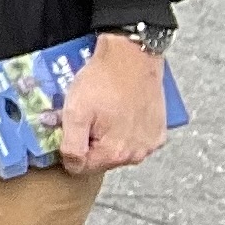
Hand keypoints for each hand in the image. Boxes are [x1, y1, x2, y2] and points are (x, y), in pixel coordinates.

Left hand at [57, 33, 169, 173]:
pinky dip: (124, 130)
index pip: (82, 168)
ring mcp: (150, 143)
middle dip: (88, 142)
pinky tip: (118, 111)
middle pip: (101, 160)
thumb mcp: (75, 112)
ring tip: (101, 111)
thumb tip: (71, 165)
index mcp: (116, 153)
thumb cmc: (102, 82)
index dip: (68, 150)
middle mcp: (137, 154)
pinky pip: (134, 139)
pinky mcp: (158, 130)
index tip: (67, 131)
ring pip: (117, 150)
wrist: (132, 56)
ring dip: (105, 136)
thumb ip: (71, 144)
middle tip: (84, 117)